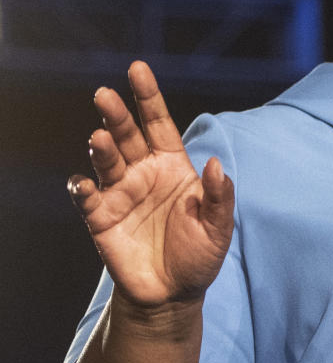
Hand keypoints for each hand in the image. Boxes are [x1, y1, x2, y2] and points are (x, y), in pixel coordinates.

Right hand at [68, 61, 234, 307]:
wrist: (173, 295)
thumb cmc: (199, 255)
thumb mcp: (219, 227)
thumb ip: (219, 196)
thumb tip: (214, 164)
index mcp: (173, 166)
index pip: (158, 123)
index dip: (148, 96)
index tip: (137, 68)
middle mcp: (143, 172)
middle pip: (127, 134)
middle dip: (116, 114)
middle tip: (105, 95)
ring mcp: (120, 193)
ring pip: (106, 161)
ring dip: (101, 147)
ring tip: (100, 137)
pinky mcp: (101, 219)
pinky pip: (87, 198)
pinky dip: (82, 188)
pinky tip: (84, 183)